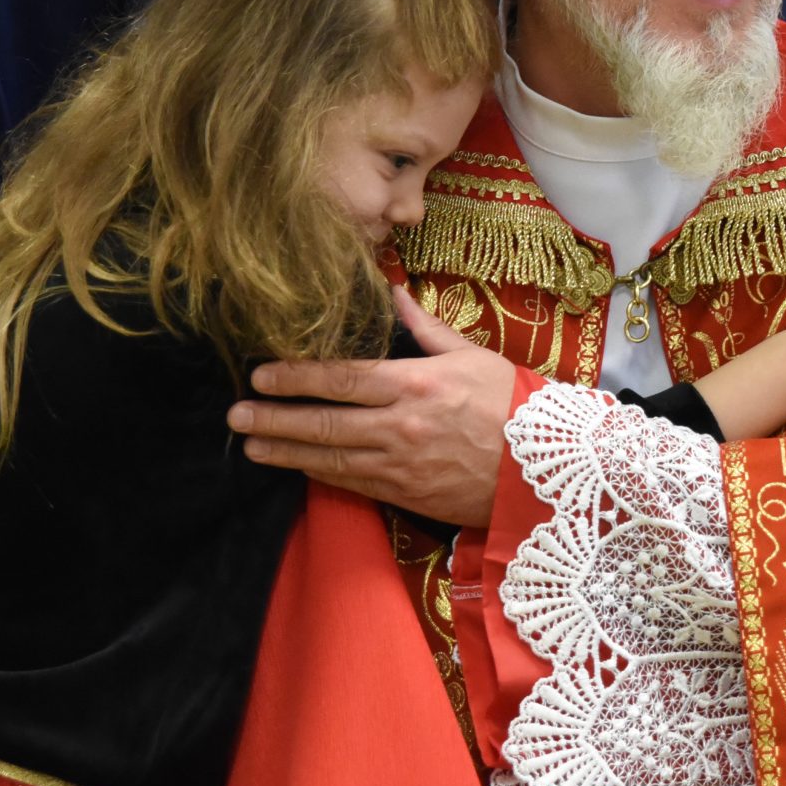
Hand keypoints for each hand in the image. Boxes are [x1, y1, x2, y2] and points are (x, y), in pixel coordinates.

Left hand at [226, 285, 515, 525]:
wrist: (548, 471)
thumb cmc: (514, 405)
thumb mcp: (473, 356)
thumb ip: (426, 328)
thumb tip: (393, 291)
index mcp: (415, 384)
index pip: (341, 377)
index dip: (295, 376)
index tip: (262, 373)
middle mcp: (400, 426)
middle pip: (323, 421)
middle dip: (274, 417)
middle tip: (236, 414)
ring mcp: (400, 465)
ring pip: (329, 458)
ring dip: (284, 451)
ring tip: (250, 445)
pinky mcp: (406, 495)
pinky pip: (352, 484)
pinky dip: (320, 475)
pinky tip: (296, 468)